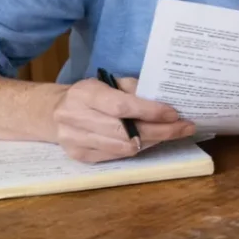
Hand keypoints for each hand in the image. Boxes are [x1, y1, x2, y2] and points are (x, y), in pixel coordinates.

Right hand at [49, 77, 195, 162]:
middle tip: (185, 127)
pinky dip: (139, 149)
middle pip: (125, 131)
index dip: (150, 111)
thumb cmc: (90, 94)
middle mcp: (75, 117)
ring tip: (174, 134)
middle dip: (160, 130)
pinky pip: (116, 156)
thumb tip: (165, 98)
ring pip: (123, 147)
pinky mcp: (79, 156)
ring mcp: (75, 140)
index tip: (174, 113)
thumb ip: (133, 88)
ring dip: (153, 141)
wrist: (52, 113)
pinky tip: (153, 141)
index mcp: (84, 93)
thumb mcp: (108, 82)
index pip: (121, 106)